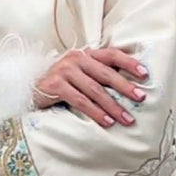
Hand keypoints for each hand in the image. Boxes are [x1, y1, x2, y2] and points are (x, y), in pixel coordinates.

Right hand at [32, 46, 147, 128]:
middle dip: (125, 87)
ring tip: (126, 118)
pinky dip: (95, 112)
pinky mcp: (56, 85)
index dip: (129, 63)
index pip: (111, 54)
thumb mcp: (81, 73)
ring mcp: (65, 71)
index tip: (145, 74)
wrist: (31, 88)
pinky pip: (80, 101)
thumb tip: (129, 87)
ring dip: (113, 106)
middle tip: (140, 98)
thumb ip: (99, 74)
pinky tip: (106, 121)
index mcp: (86, 53)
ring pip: (95, 90)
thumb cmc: (63, 82)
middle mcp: (76, 58)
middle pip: (106, 73)